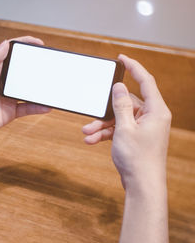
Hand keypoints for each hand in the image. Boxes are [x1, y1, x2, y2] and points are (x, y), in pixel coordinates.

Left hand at [0, 36, 50, 140]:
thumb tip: (5, 43)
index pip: (12, 53)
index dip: (25, 46)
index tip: (40, 44)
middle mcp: (2, 81)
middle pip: (23, 71)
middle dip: (37, 66)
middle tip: (51, 65)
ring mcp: (7, 97)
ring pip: (28, 90)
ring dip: (40, 87)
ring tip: (53, 85)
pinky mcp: (9, 112)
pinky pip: (27, 108)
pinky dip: (37, 107)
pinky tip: (47, 105)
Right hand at [82, 54, 171, 191]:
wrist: (142, 185)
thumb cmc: (138, 158)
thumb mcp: (124, 128)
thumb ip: (121, 105)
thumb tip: (119, 86)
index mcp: (156, 111)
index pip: (145, 81)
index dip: (133, 67)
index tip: (122, 58)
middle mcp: (152, 117)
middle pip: (126, 103)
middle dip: (105, 111)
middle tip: (90, 117)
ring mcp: (144, 128)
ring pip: (119, 118)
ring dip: (102, 125)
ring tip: (86, 133)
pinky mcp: (137, 137)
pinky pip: (119, 129)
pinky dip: (106, 134)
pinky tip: (92, 141)